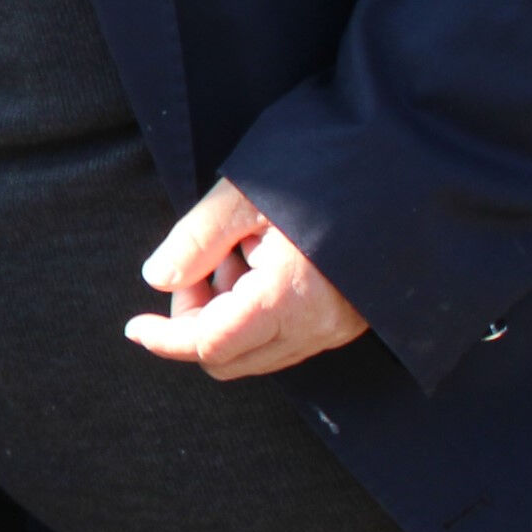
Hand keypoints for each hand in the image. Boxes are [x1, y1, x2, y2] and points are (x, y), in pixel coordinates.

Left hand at [123, 177, 366, 380]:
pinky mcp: (346, 325)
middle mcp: (316, 325)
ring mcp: (335, 330)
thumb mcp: (244, 194)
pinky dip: (256, 316)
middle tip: (205, 264)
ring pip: (253, 354)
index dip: (164, 338)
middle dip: (196, 320)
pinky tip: (265, 265)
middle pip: (226, 359)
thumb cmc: (317, 172)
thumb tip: (157, 280)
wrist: (396, 172)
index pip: (210, 344)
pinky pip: (283, 341)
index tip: (135, 325)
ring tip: (243, 254)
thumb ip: (196, 240)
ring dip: (227, 316)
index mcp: (289, 295)